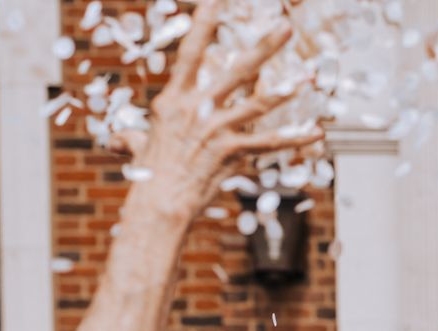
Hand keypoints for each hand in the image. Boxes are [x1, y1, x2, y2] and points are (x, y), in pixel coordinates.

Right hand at [118, 5, 325, 213]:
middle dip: (264, 47)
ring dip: (286, 89)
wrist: (159, 203)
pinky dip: (295, 139)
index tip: (218, 0)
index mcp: (174, 98)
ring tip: (308, 76)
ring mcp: (217, 129)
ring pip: (258, 103)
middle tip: (285, 26)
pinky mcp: (232, 152)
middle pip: (237, 70)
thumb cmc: (149, 176)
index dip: (205, 24)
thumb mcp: (138, 147)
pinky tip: (317, 134)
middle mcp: (198, 108)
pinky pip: (269, 144)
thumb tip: (120, 140)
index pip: (190, 52)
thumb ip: (134, 137)